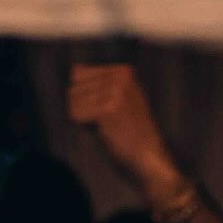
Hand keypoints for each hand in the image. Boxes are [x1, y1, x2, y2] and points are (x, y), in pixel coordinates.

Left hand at [68, 64, 184, 202]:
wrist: (148, 154)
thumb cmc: (131, 130)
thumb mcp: (118, 98)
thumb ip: (98, 82)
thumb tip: (75, 68)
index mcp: (123, 71)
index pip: (79, 74)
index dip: (84, 96)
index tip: (104, 109)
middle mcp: (120, 76)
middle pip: (75, 86)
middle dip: (82, 106)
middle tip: (104, 119)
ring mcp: (115, 91)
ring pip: (74, 100)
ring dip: (83, 116)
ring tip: (104, 125)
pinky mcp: (108, 108)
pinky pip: (77, 113)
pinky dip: (84, 125)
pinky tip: (101, 130)